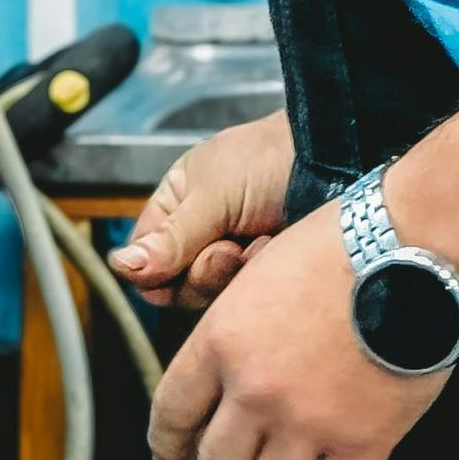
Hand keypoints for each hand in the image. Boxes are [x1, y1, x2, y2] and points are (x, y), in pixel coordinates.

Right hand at [110, 110, 293, 311]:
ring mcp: (233, 257)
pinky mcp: (264, 276)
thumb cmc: (270, 160)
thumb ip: (170, 238)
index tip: (173, 267)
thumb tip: (120, 266)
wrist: (337, 161)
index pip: (144, 258)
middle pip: (176, 287)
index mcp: (175, 205)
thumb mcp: (213, 195)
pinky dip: (261, 277)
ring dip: (235, 273)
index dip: (154, 271)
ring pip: (211, 297)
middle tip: (228, 249)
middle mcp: (199, 235)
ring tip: (259, 242)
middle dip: (204, 272)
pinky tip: (277, 249)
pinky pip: (247, 299)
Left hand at [145, 196, 447, 459]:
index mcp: (222, 339)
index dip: (166, 446)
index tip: (171, 459)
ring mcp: (306, 422)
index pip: (170, 412)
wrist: (411, 249)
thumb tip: (229, 366)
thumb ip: (238, 326)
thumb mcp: (263, 271)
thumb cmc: (344, 245)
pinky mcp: (360, 445)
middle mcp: (253, 389)